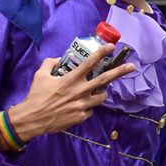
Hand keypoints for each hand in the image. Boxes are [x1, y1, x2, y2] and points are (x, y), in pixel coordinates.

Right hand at [8, 44, 136, 139]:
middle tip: (132, 67)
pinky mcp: (81, 117)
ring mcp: (82, 105)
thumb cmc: (36, 96)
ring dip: (102, 93)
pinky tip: (76, 107)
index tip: (111, 47)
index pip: (89, 63)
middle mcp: (80, 91)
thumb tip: (59, 59)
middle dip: (120, 72)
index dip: (101, 53)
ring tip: (98, 91)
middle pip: (105, 79)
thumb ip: (50, 64)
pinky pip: (89, 110)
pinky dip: (86, 107)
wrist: (33, 119)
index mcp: (71, 79)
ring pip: (101, 97)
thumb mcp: (40, 75)